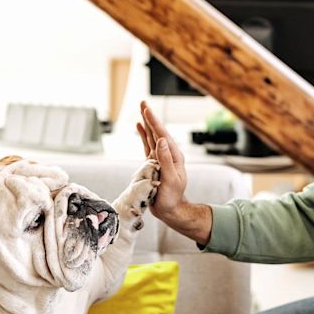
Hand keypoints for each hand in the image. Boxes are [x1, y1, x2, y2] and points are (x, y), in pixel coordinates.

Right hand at [136, 101, 186, 221]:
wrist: (170, 210)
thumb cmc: (171, 197)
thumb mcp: (170, 179)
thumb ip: (166, 160)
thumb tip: (161, 140)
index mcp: (174, 156)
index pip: (163, 135)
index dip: (154, 122)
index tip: (147, 109)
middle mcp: (168, 155)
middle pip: (158, 132)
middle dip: (150, 117)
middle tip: (143, 102)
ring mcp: (161, 158)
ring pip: (152, 137)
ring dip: (147, 124)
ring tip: (141, 110)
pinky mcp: (154, 163)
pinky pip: (147, 146)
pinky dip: (143, 136)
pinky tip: (139, 128)